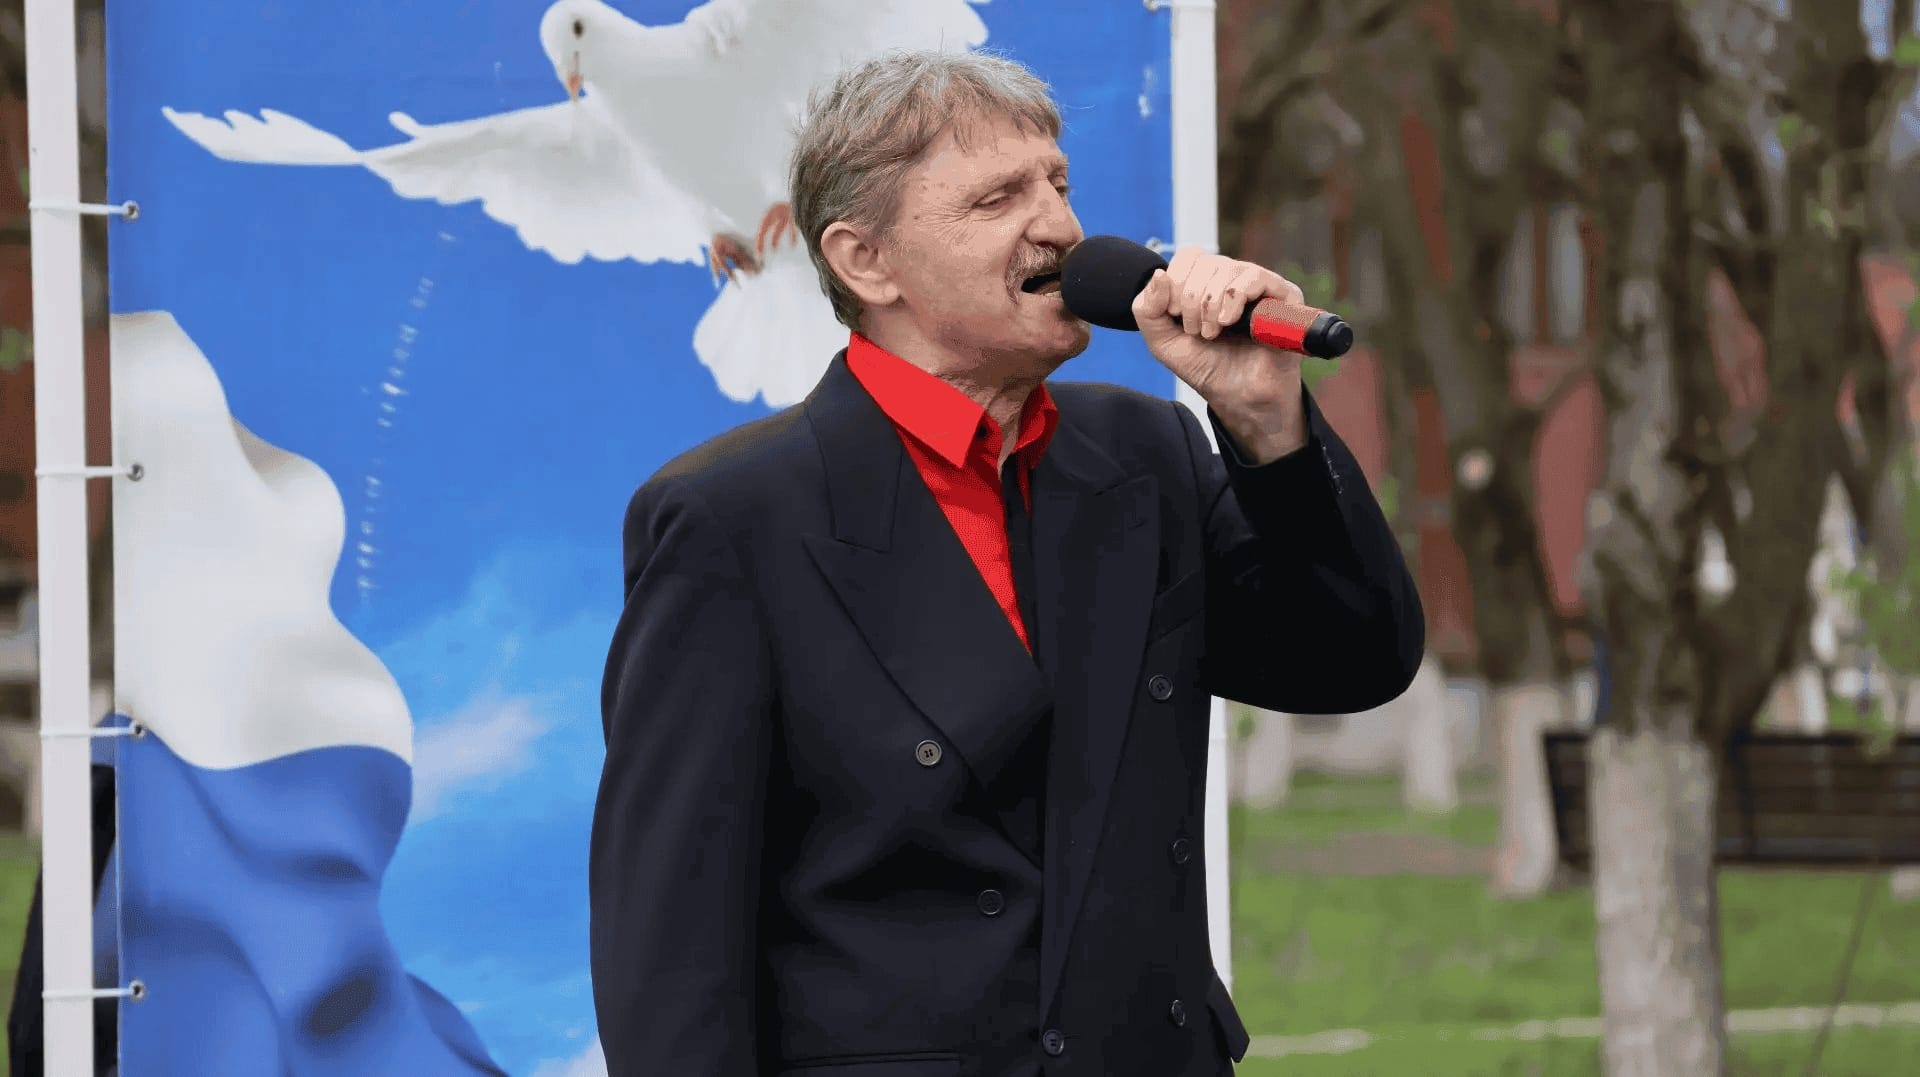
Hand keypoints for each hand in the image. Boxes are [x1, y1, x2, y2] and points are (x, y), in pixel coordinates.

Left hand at [1131, 247, 1309, 461]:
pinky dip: (1233, 299)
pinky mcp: (1283, 295)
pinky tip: (1227, 322)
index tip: (1176, 317)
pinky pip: (1254, 277)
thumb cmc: (1207, 367)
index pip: (1187, 258)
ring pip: (1226, 268)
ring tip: (1212, 333)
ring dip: (1209, 306)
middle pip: (1204, 262)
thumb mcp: (1162, 341)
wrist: (1238, 396)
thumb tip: (1159, 275)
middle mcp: (1233, 275)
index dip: (1175, 285)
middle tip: (1197, 332)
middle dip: (1190, 302)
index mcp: (1206, 280)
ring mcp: (1258, 283)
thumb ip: (1147, 309)